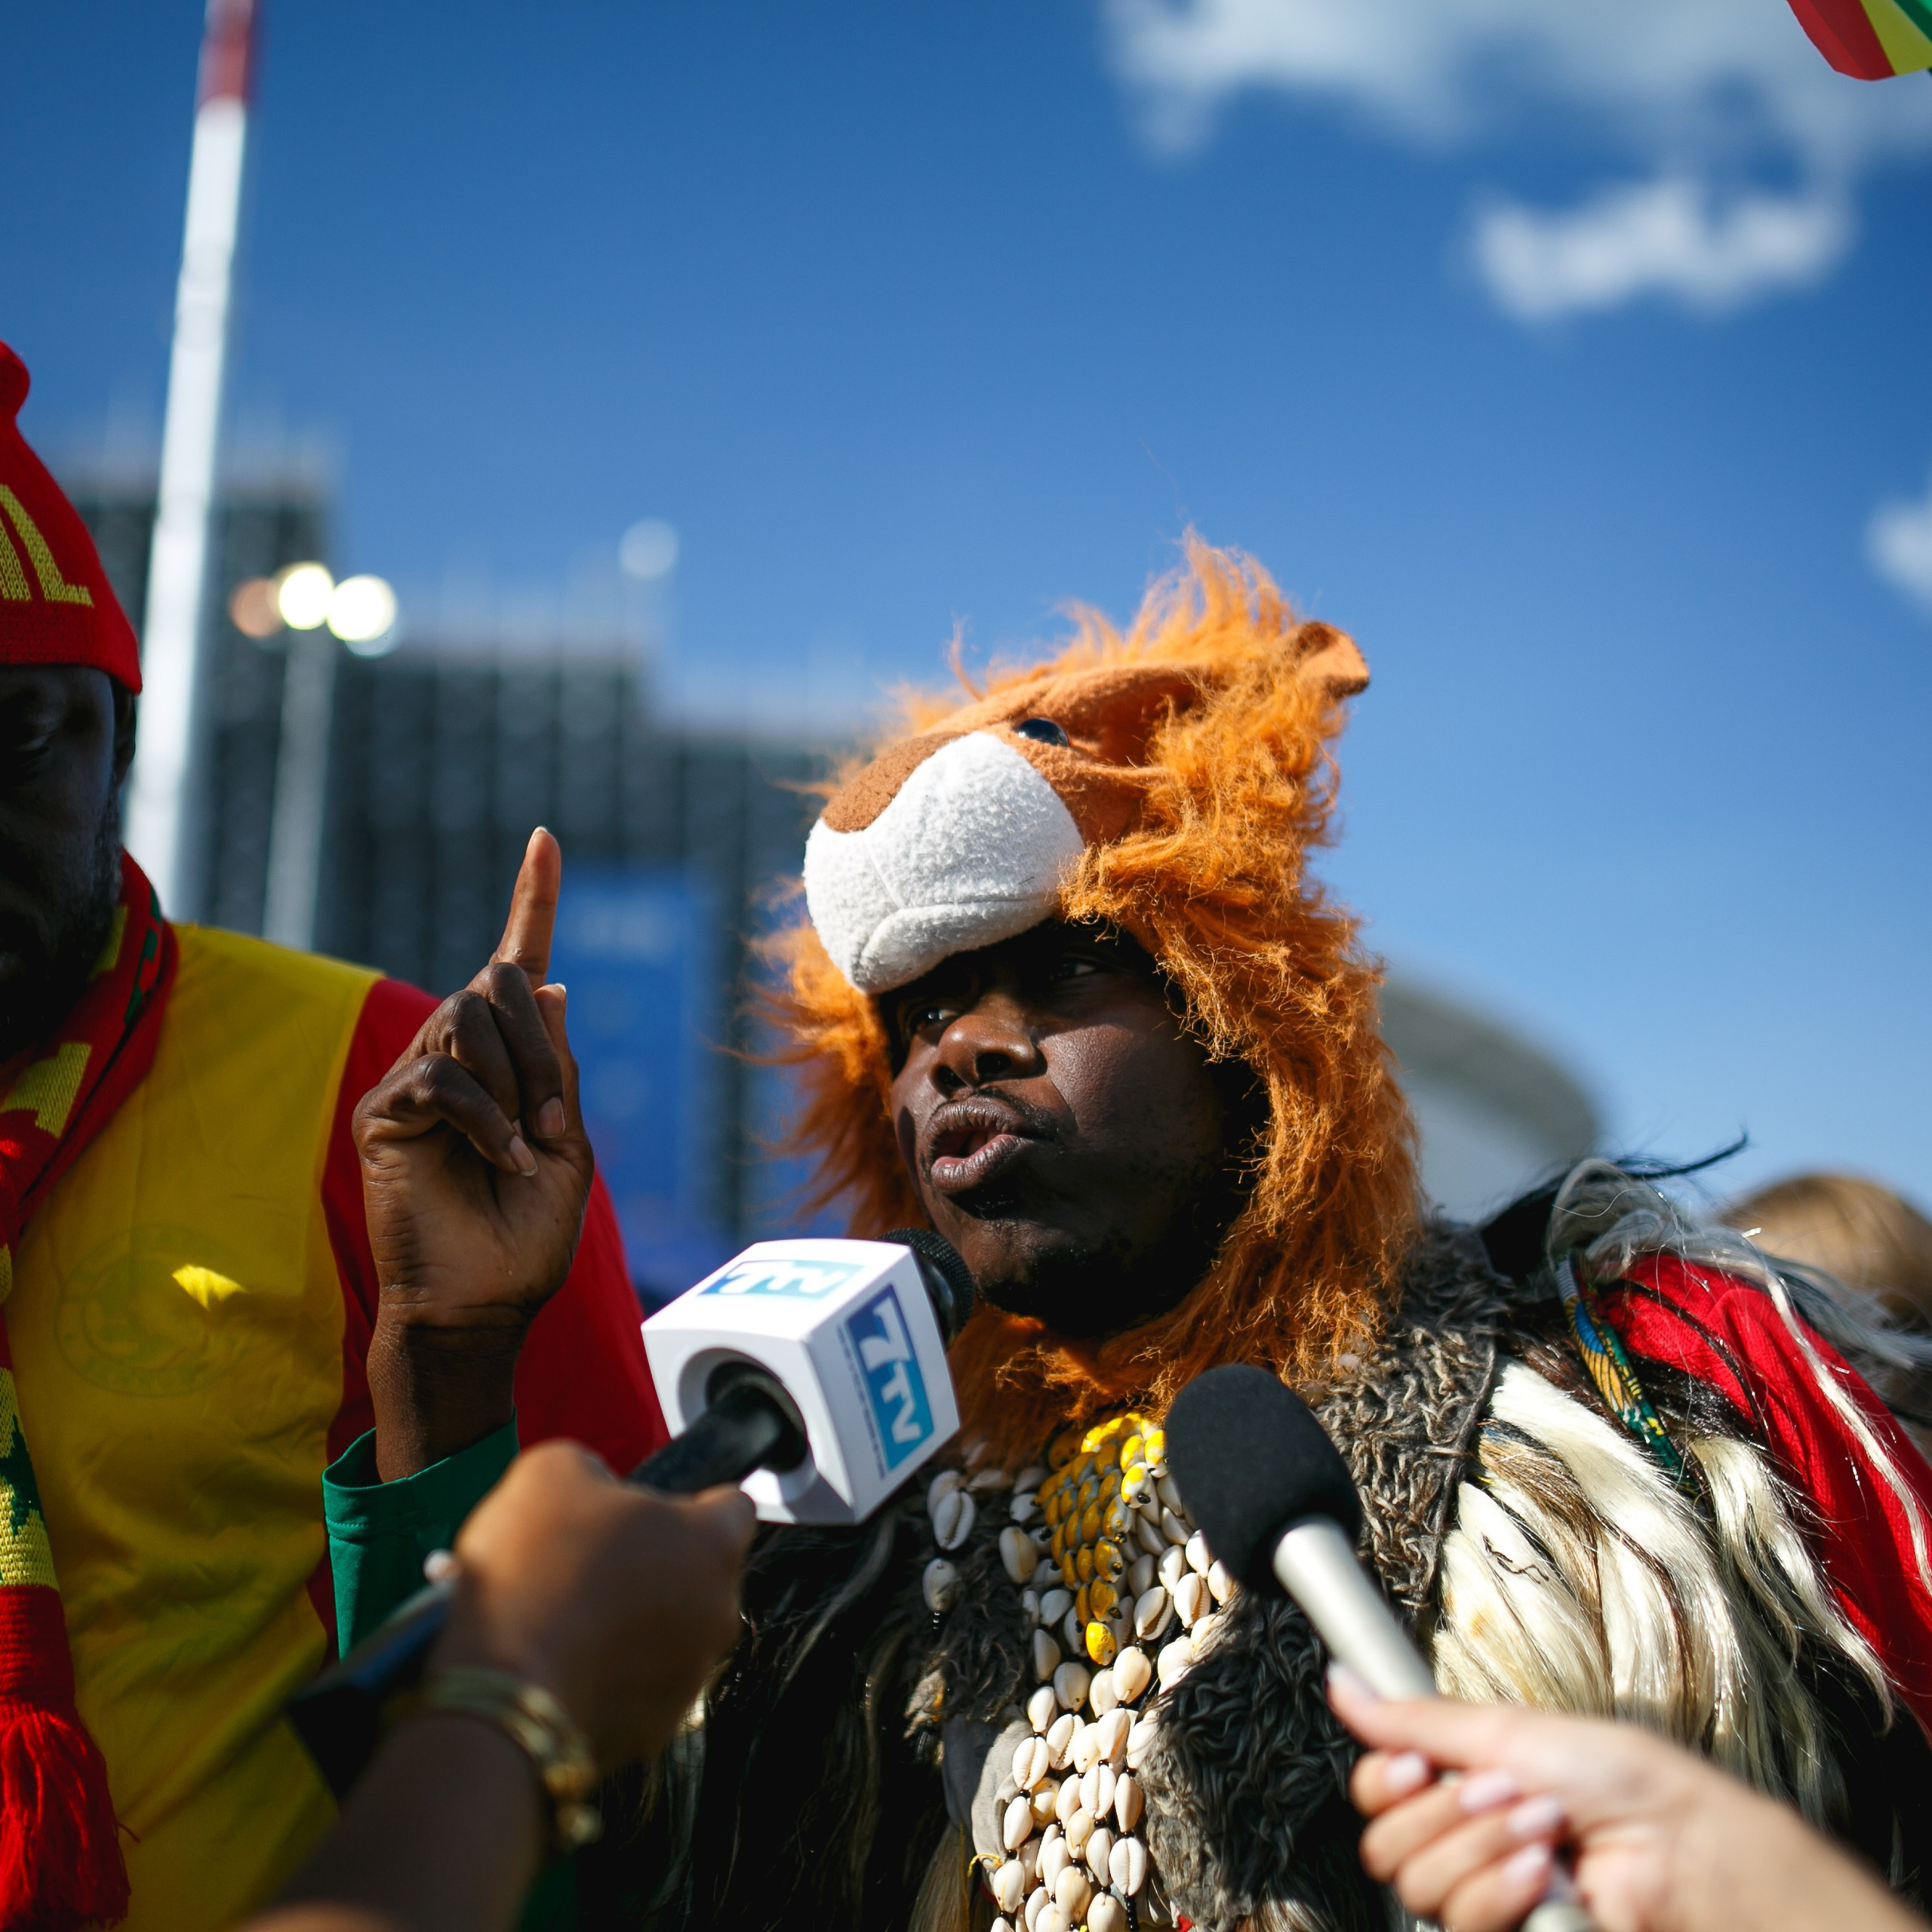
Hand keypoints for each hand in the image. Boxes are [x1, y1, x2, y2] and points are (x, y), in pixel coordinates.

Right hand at [357, 829, 594, 1473]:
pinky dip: (486, 1118)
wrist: (483, 1304)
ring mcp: (414, 1082)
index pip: (518, 962)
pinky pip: (442, 1079)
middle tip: (547, 1118)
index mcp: (510, 1059)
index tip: (547, 838)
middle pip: (496, 982)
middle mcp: (457, 1056)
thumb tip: (546, 980)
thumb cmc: (528, 1234)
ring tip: (521, 1143)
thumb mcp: (568, 1140)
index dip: (534, 900)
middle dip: (538, 1046)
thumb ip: (556, 1063)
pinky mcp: (382, 1115)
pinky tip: (501, 1158)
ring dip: (516, 1082)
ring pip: (468, 1020)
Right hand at [433, 1442, 755, 1772]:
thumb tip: (595, 1489)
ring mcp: (691, 1677)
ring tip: (569, 1617)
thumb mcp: (552, 1472)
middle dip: (656, 1567)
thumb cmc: (534, 1572)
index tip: (654, 1510)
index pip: (733, 1507)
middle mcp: (719, 1612)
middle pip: (700, 1575)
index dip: (692, 1502)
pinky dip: (613, 1676)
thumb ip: (594, 1470)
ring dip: (635, 1624)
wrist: (497, 1687)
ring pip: (672, 1634)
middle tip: (592, 1563)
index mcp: (711, 1543)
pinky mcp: (656, 1730)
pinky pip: (642, 1689)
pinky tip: (564, 1662)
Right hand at [1330, 1668, 1916, 1931]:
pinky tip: (1545, 1871)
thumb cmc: (1620, 1778)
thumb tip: (1343, 1682)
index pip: (1377, 1797)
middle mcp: (1466, 1844)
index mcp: (1459, 1787)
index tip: (1417, 1765)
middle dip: (1446, 1812)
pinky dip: (1502, 1890)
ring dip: (1483, 1845)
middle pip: (1387, 1846)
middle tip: (1504, 1790)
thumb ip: (1415, 1720)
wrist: (1683, 1846)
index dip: (1387, 1782)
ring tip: (1544, 1827)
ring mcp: (1489, 1898)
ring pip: (1420, 1885)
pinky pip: (1463, 1924)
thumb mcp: (1508, 1732)